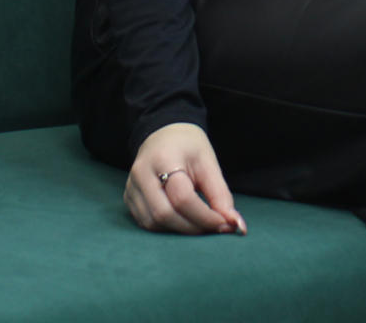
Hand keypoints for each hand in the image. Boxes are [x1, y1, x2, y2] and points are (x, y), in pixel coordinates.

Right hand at [126, 122, 246, 235]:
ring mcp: (131, 187)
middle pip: (164, 214)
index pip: (182, 198)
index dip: (205, 217)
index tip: (226, 224)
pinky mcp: (128, 198)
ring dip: (180, 231)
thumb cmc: (188, 147)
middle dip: (193, 227)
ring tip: (200, 224)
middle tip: (215, 228)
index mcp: (163, 159)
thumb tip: (236, 226)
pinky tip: (183, 221)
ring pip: (153, 223)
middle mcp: (141, 173)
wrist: (163, 134)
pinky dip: (167, 228)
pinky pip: (146, 223)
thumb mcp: (209, 163)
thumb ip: (221, 195)